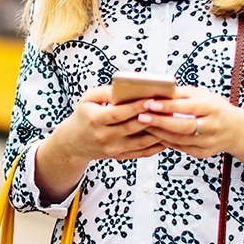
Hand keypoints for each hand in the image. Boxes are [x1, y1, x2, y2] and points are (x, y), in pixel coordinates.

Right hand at [35, 85, 165, 203]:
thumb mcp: (88, 99)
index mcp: (95, 120)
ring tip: (170, 121)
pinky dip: (155, 146)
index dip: (135, 107)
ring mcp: (112, 149)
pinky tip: (166, 136)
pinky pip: (140, 153)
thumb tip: (127, 87)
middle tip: (167, 108)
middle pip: (131, 128)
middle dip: (151, 117)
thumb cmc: (84, 115)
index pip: (118, 114)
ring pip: (140, 143)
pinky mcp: (119, 156)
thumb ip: (106, 91)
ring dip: (157, 133)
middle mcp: (104, 137)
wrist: (73, 142)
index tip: (151, 98)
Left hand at [137, 85, 243, 186]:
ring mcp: (207, 143)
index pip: (187, 107)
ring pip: (177, 140)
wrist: (235, 130)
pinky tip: (152, 134)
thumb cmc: (214, 107)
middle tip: (140, 116)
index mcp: (211, 108)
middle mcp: (211, 127)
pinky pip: (179, 147)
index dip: (167, 106)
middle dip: (159, 122)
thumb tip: (156, 90)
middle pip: (181, 127)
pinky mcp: (201, 153)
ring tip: (142, 124)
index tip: (149, 103)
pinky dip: (164, 140)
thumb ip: (180, 94)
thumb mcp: (202, 95)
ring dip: (157, 132)